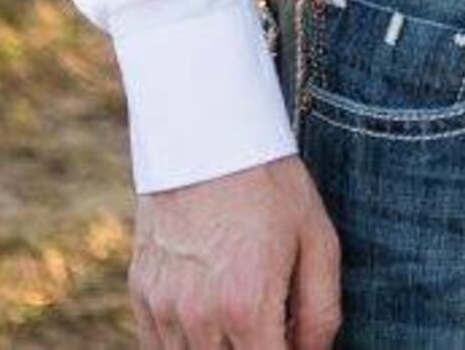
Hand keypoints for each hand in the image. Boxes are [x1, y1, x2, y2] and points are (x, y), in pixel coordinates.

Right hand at [132, 154, 339, 349]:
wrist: (207, 135)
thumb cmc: (271, 186)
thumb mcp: (319, 241)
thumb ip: (322, 311)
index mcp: (248, 307)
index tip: (293, 341)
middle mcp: (199, 316)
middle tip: (273, 330)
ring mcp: (164, 306)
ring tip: (243, 324)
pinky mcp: (141, 292)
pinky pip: (155, 346)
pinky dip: (182, 347)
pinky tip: (209, 326)